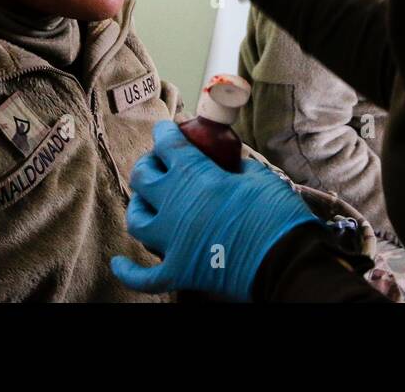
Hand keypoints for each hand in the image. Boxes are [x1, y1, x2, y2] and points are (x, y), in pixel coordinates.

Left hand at [111, 120, 319, 301]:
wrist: (286, 259)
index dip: (164, 133)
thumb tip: (230, 166)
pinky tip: (118, 263)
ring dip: (138, 206)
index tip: (166, 129)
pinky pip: (143, 276)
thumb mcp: (259, 176)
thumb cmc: (276, 213)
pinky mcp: (178, 271)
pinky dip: (128, 271)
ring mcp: (172, 240)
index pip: (168, 145)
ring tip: (144, 201)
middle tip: (158, 162)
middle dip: (148, 164)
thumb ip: (237, 167)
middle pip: (143, 177)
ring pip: (137, 220)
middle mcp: (174, 204)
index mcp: (194, 175)